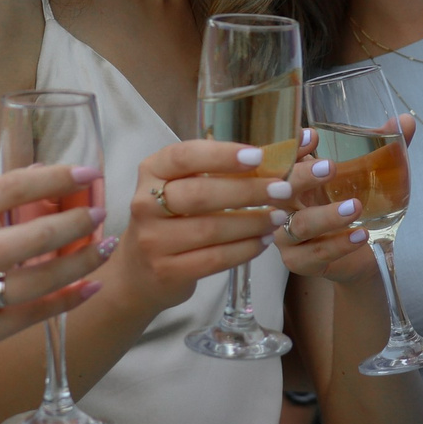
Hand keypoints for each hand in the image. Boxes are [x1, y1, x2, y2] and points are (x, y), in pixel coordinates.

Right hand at [0, 164, 108, 378]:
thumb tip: (33, 186)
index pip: (8, 190)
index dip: (54, 178)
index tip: (85, 172)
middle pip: (32, 237)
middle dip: (77, 221)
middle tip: (100, 211)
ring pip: (39, 280)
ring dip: (80, 261)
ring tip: (104, 246)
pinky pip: (29, 317)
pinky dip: (64, 301)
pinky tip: (87, 286)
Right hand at [121, 138, 300, 310]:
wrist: (138, 272)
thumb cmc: (172, 218)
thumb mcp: (183, 186)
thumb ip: (222, 169)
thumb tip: (285, 151)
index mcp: (152, 171)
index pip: (184, 156)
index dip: (221, 155)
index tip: (257, 156)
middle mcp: (145, 203)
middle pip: (200, 194)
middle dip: (246, 191)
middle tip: (281, 190)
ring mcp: (153, 240)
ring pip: (210, 229)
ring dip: (251, 223)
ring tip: (278, 217)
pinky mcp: (167, 271)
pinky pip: (214, 259)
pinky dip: (245, 249)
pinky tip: (263, 241)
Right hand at [275, 114, 415, 285]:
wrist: (361, 256)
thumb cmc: (356, 209)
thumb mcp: (368, 177)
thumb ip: (382, 149)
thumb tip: (405, 121)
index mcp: (294, 179)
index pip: (281, 158)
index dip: (293, 146)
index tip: (314, 136)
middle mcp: (283, 205)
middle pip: (278, 189)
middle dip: (302, 177)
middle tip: (330, 168)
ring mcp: (286, 235)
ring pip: (299, 225)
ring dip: (327, 216)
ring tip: (356, 207)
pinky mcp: (298, 260)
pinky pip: (313, 253)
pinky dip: (338, 244)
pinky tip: (361, 235)